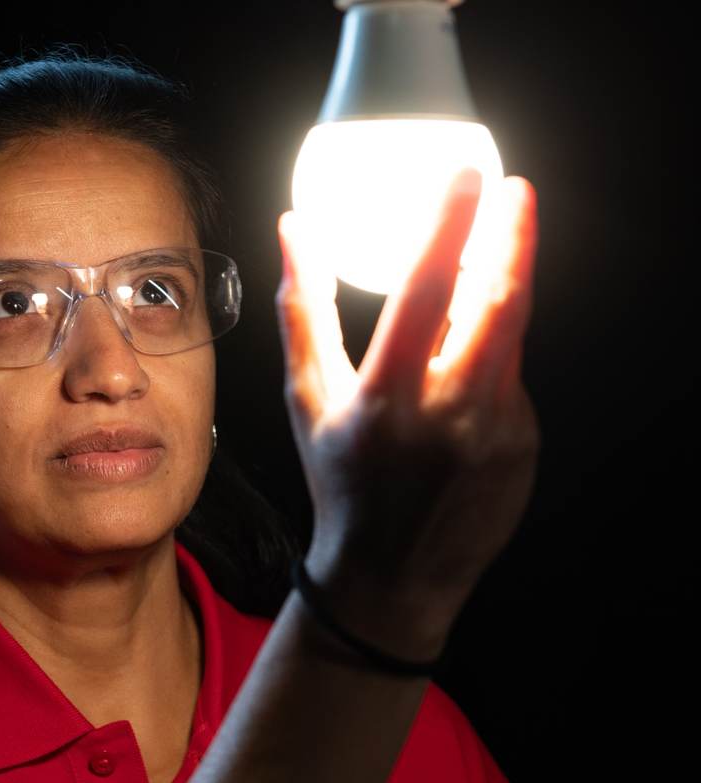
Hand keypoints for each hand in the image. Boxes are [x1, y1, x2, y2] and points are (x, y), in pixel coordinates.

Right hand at [275, 167, 540, 659]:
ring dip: (507, 279)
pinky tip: (464, 364)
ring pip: (513, 332)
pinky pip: (513, 375)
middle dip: (511, 235)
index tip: (470, 174)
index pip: (429, 293)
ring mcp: (497, 430)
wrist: (391, 573)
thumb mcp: (308, 400)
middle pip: (498, 303)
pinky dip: (493, 351)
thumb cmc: (340, 481)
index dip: (454, 225)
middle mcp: (450, 412)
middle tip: (512, 188)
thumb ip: (303, 311)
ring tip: (498, 242)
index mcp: (387, 397)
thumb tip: (293, 230)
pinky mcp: (525, 443)